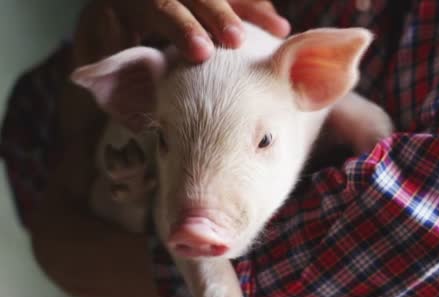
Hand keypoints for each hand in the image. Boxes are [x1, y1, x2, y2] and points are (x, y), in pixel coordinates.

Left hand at [75, 0, 290, 64]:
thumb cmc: (111, 55)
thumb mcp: (99, 63)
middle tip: (238, 41)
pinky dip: (257, 10)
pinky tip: (278, 28)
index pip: (158, 5)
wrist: (119, 33)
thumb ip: (106, 75)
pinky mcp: (208, 1)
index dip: (181, 26)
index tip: (203, 52)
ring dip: (251, 10)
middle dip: (219, 15)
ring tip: (278, 31)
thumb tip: (107, 85)